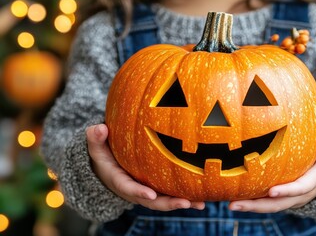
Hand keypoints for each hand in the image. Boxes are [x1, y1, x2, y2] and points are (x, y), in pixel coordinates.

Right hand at [86, 124, 204, 210]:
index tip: (150, 194)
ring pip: (165, 200)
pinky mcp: (158, 189)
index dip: (138, 192)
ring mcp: (148, 191)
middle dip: (168, 203)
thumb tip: (99, 128)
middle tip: (185, 203)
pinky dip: (186, 196)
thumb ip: (96, 138)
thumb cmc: (103, 156)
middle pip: (152, 201)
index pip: (128, 188)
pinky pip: (172, 193)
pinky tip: (204, 196)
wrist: (107, 168)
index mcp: (120, 182)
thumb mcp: (96, 147)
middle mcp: (136, 191)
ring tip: (201, 204)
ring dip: (183, 203)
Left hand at [229, 127, 315, 212]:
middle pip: (276, 204)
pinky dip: (250, 201)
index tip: (272, 191)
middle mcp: (297, 195)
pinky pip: (264, 201)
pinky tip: (232, 196)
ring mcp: (287, 198)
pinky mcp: (279, 197)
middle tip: (235, 204)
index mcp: (311, 183)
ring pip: (268, 206)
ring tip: (230, 204)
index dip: (286, 191)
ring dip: (249, 206)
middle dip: (256, 206)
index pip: (298, 189)